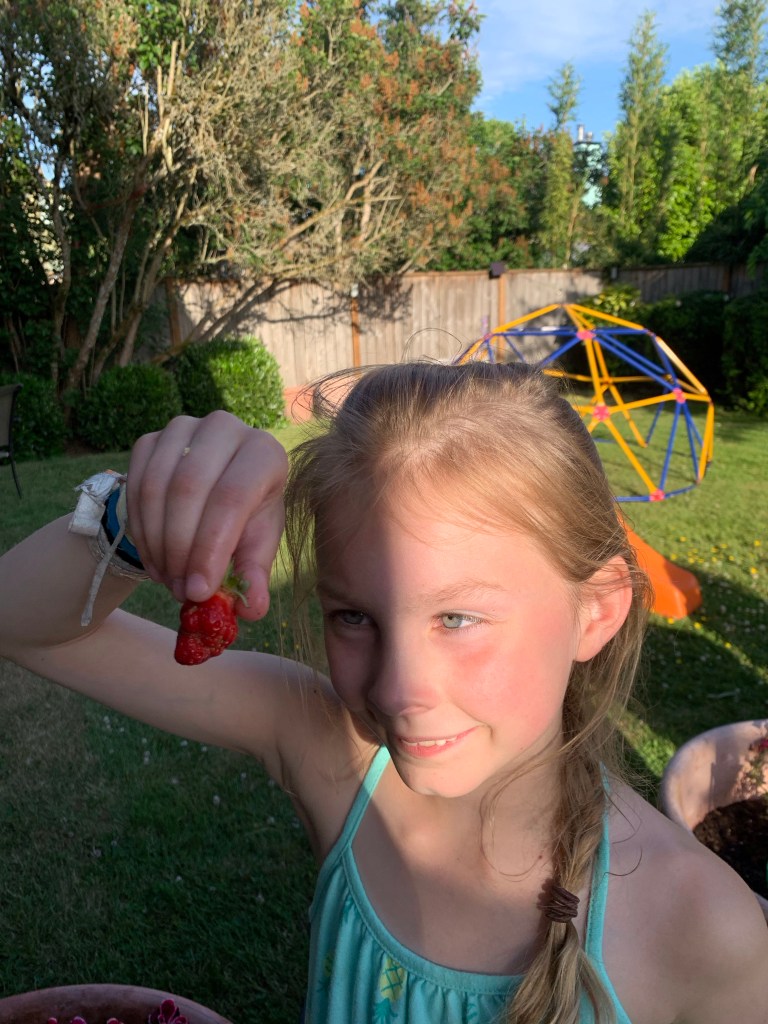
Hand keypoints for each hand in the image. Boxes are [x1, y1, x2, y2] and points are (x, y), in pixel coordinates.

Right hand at [126, 411, 288, 619]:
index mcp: (264, 452)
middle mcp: (225, 428)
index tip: (198, 591)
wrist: (215, 490)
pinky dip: (140, 530)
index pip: (233, 497)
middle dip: (180, 549)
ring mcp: (183, 428)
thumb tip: (251, 610)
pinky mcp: (150, 439)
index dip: (212, 547)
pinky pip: (134, 485)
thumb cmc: (246, 518)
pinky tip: (155, 559)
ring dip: (157, 543)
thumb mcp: (256, 545)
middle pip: (190, 489)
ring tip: (168, 579)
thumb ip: (255, 575)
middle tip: (180, 590)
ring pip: (157, 488)